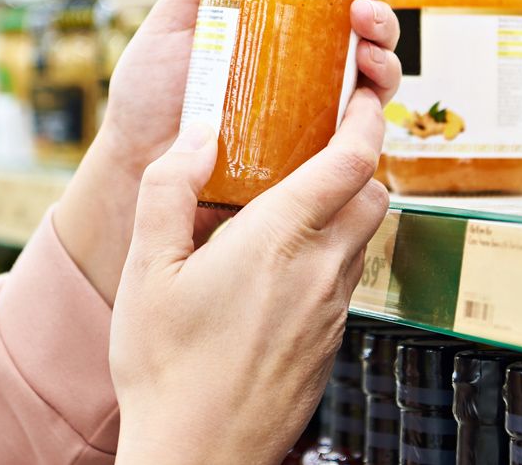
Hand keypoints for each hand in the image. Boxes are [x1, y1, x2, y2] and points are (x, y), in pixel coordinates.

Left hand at [55, 0, 400, 301]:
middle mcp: (311, 50)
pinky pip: (371, 110)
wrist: (137, 165)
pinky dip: (382, 83)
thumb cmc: (153, 95)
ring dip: (384, 24)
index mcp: (282, 13)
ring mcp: (321, 93)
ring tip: (362, 14)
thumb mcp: (177, 14)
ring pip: (379, 49)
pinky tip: (369, 67)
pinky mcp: (324, 138)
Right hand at [111, 89, 389, 464]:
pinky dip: (330, 255)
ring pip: (364, 238)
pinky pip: (346, 280)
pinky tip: (283, 266)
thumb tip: (195, 134)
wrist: (199, 457)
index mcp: (280, 239)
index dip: (366, 118)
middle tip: (327, 142)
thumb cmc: (166, 369)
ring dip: (346, 209)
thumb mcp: (147, 268)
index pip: (352, 160)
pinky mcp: (330, 344)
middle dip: (361, 160)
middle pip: (374, 194)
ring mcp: (332, 312)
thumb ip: (169, 189)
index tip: (362, 93)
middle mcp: (321, 271)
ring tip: (298, 201)